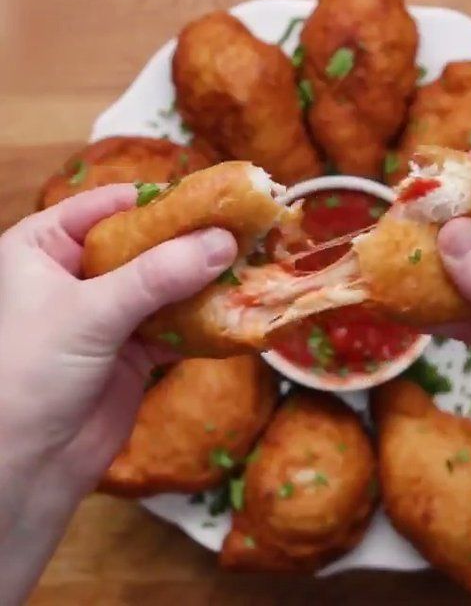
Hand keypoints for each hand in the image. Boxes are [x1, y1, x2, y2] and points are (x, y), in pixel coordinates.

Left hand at [0, 185, 235, 603]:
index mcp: (42, 247)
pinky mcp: (133, 349)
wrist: (26, 466)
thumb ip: (158, 275)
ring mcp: (108, 313)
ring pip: (164, 285)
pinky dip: (203, 320)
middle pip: (143, 244)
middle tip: (240, 232)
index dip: (157, 201)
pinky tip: (235, 311)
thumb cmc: (30, 373)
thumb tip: (223, 241)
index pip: (106, 206)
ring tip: (248, 265)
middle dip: (189, 242)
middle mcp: (76, 275)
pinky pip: (175, 323)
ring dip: (202, 281)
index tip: (209, 199)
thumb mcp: (91, 312)